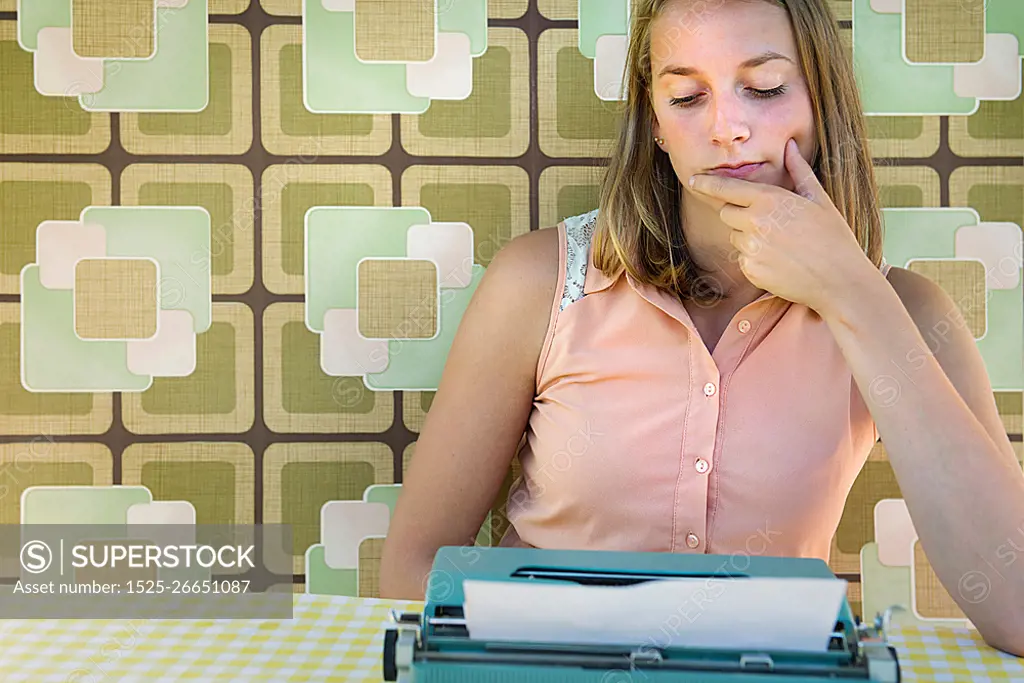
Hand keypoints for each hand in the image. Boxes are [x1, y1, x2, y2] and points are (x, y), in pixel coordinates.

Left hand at [688, 138, 871, 314]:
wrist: (839, 280)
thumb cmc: (833, 236)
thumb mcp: (818, 198)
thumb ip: (798, 170)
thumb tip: (789, 145)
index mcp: (770, 200)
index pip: (727, 188)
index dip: (708, 184)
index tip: (694, 180)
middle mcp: (755, 223)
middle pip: (727, 213)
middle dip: (740, 215)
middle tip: (770, 223)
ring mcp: (750, 248)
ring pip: (734, 237)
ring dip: (748, 238)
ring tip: (780, 244)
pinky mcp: (750, 270)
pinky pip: (742, 259)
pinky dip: (755, 259)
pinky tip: (780, 262)